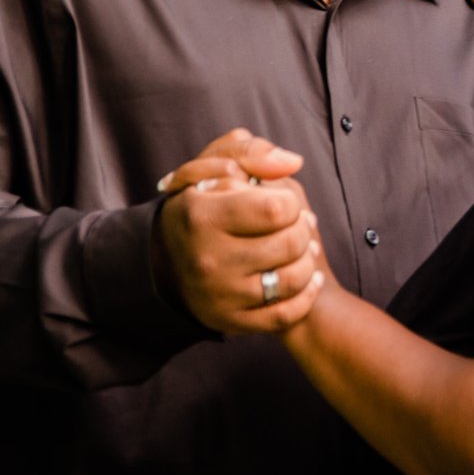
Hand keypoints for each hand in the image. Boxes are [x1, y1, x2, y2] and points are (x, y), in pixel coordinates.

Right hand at [155, 130, 327, 333]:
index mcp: (200, 215)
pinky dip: (306, 294)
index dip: (290, 202)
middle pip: (291, 242)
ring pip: (294, 278)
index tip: (281, 203)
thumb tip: (292, 162)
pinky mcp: (230, 322)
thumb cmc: (202, 203)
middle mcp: (206, 259)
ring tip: (299, 249)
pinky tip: (307, 277)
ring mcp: (218, 295)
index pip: (277, 208)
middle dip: (302, 228)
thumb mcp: (213, 166)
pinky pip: (286, 314)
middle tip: (294, 225)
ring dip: (307, 259)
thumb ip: (251, 152)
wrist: (166, 261)